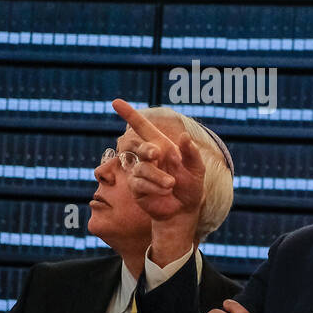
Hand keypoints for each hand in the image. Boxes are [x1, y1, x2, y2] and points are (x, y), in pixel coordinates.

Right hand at [111, 98, 204, 226]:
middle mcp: (148, 157)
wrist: (184, 210)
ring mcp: (140, 172)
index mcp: (161, 146)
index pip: (142, 127)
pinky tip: (166, 190)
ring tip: (171, 184)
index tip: (115, 102)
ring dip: (157, 176)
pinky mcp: (136, 188)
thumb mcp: (197, 169)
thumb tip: (184, 136)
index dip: (129, 114)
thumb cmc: (191, 186)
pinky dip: (153, 187)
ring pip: (141, 168)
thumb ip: (191, 153)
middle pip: (136, 145)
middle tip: (157, 154)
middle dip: (145, 148)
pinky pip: (139, 183)